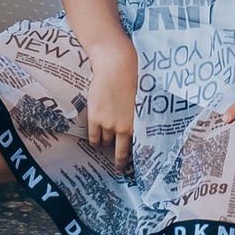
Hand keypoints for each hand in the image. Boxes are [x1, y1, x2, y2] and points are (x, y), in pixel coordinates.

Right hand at [80, 34, 138, 173]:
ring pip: (105, 142)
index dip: (134, 158)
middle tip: (120, 169)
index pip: (136, 148)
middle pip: (121, 152)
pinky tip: (97, 141)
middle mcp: (123, 127)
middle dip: (120, 162)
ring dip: (106, 143)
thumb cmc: (133, 78)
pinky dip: (95, 141)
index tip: (133, 166)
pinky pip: (93, 137)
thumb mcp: (141, 101)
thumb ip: (139, 117)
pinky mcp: (95, 117)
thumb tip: (138, 129)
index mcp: (138, 124)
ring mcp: (108, 124)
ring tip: (107, 142)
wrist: (116, 65)